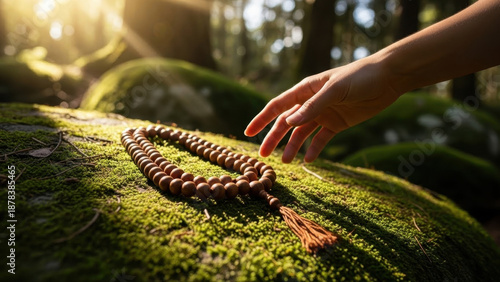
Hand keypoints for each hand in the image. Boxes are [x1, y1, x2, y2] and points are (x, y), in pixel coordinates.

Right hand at [245, 56, 400, 162]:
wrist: (387, 79)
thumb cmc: (359, 77)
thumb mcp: (334, 90)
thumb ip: (312, 106)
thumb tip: (289, 122)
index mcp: (305, 89)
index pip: (278, 106)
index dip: (262, 119)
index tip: (248, 132)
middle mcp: (311, 103)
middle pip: (287, 123)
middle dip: (274, 138)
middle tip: (263, 156)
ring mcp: (323, 114)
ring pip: (302, 133)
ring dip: (293, 147)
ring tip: (285, 162)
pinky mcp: (337, 124)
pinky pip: (321, 139)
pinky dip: (314, 149)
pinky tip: (309, 160)